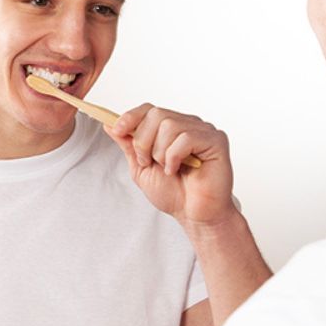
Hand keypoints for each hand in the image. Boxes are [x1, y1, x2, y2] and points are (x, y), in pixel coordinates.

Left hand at [106, 103, 235, 227]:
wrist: (195, 216)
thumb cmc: (174, 194)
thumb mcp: (141, 168)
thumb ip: (129, 146)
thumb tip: (109, 124)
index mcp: (172, 128)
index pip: (149, 109)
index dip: (131, 117)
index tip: (118, 130)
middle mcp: (188, 125)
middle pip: (157, 114)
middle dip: (143, 141)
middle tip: (147, 162)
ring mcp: (204, 131)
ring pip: (170, 125)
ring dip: (160, 152)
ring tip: (167, 169)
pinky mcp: (216, 141)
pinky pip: (186, 137)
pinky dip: (175, 157)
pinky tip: (177, 170)